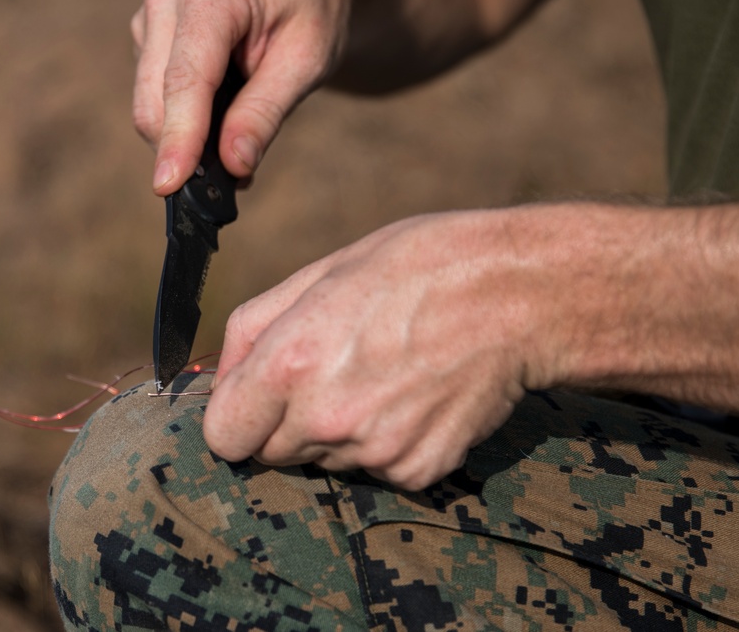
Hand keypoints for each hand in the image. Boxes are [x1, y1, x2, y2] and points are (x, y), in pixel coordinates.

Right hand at [131, 0, 357, 194]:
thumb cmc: (310, 15)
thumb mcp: (306, 63)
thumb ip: (266, 113)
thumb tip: (234, 164)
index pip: (185, 80)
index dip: (179, 137)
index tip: (170, 185)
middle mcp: (168, 3)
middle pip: (155, 102)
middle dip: (187, 152)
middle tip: (240, 179)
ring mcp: (151, 24)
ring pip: (150, 111)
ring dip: (188, 144)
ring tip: (239, 147)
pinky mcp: (147, 45)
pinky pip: (155, 105)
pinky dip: (184, 130)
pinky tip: (222, 126)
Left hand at [203, 210, 564, 490]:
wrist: (518, 295)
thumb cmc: (418, 267)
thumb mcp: (323, 272)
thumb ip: (254, 327)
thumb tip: (221, 375)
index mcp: (291, 365)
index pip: (222, 436)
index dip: (237, 414)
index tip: (259, 397)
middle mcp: (326, 420)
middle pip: (272, 453)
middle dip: (287, 421)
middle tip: (336, 370)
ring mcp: (375, 452)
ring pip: (326, 461)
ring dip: (339, 431)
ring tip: (385, 374)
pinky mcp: (418, 471)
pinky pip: (379, 469)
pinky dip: (389, 443)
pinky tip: (417, 397)